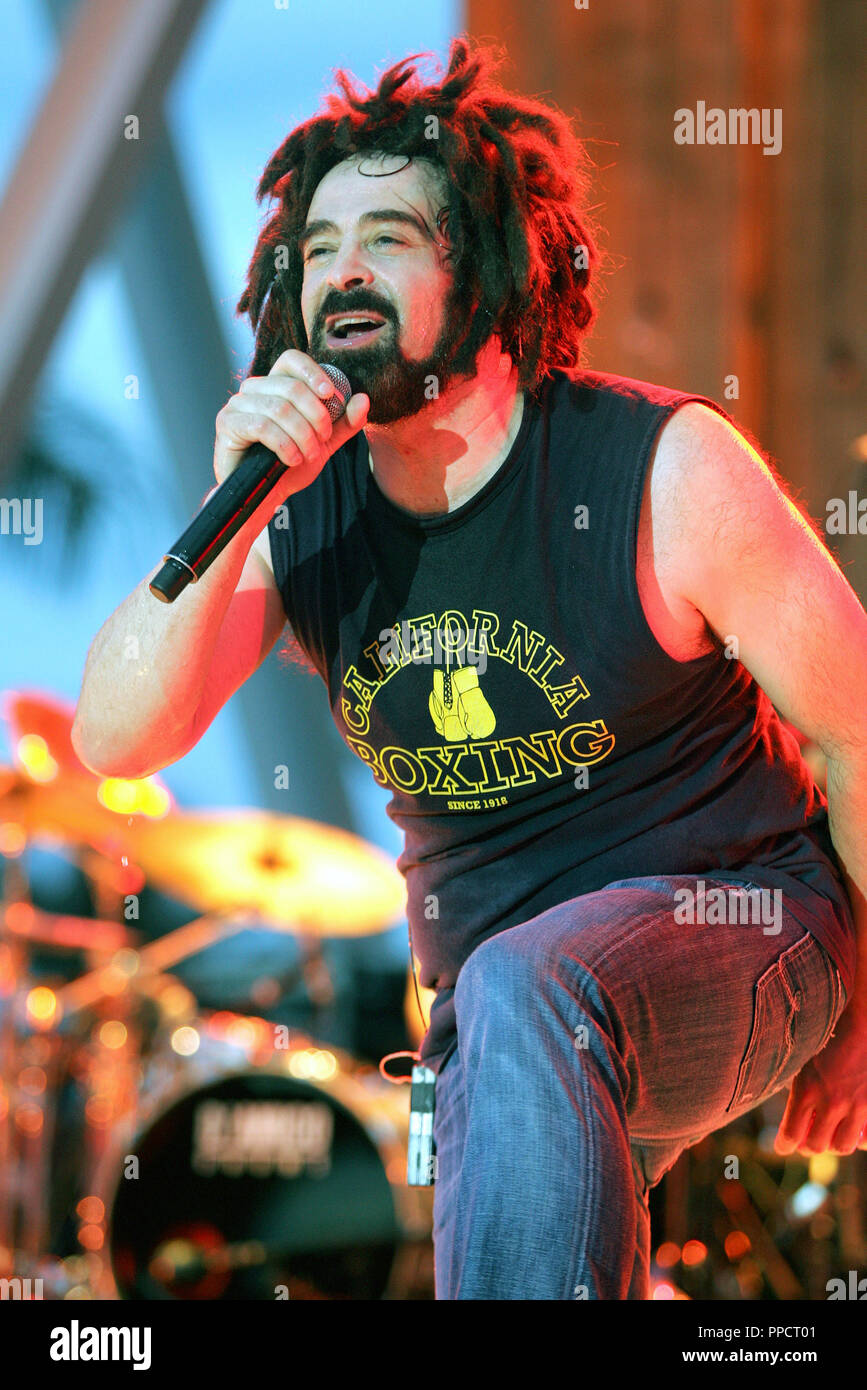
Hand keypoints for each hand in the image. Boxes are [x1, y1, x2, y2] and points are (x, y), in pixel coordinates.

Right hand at [214, 348, 368, 504]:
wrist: (266, 495)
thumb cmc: (290, 465)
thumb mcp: (325, 443)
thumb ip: (345, 423)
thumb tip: (364, 398)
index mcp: (275, 385)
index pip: (292, 359)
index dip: (313, 372)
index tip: (330, 394)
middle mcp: (254, 389)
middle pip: (291, 387)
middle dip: (316, 416)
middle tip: (324, 439)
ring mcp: (237, 405)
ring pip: (279, 408)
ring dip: (302, 435)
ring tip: (309, 454)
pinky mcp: (227, 424)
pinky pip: (262, 426)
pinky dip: (284, 444)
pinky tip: (291, 459)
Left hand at [774, 998, 866, 1155]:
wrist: (862, 1020)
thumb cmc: (828, 1032)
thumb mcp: (804, 1056)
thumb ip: (799, 1083)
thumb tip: (791, 1107)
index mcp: (807, 1090)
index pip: (791, 1134)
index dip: (784, 1145)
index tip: (783, 1146)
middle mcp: (831, 1102)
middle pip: (817, 1146)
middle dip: (808, 1146)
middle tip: (807, 1141)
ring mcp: (856, 1106)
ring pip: (843, 1147)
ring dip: (834, 1144)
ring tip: (830, 1136)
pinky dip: (860, 1141)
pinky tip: (855, 1133)